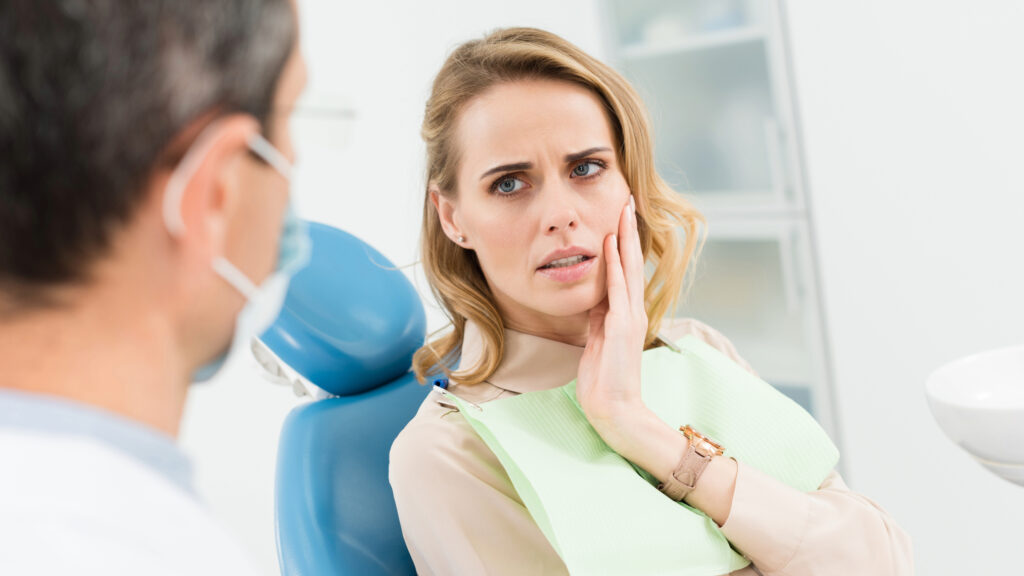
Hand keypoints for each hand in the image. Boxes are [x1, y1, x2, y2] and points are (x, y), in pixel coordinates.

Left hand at [575, 195, 651, 454]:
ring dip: (624, 239)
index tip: (619, 216)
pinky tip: (611, 246)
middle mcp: (632, 311)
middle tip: (627, 201)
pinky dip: (615, 267)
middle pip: (631, 262)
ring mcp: (629, 318)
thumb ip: (598, 317)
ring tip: (623, 212)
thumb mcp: (597, 340)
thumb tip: (593, 296)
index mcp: (625, 314)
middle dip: (628, 231)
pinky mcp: (621, 328)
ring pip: (628, 270)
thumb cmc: (604, 380)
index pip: (625, 270)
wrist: (614, 409)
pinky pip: (617, 291)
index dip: (622, 243)